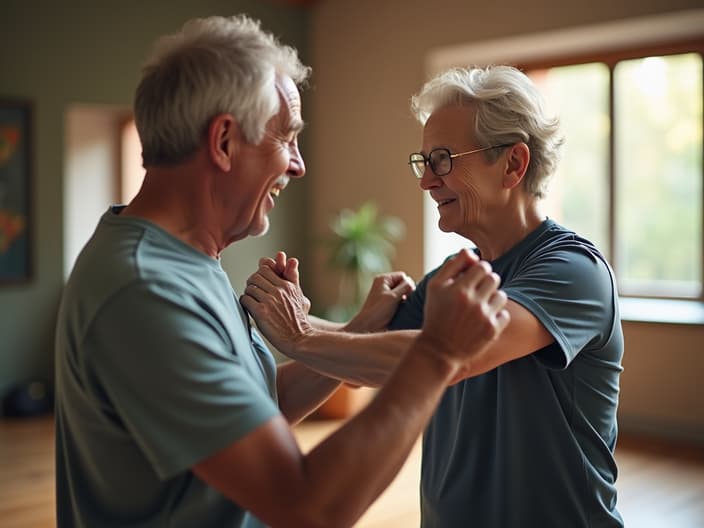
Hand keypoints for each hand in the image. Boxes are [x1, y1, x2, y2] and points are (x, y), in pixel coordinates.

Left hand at [241, 252, 312, 354]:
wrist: (299, 338)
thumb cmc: (298, 320)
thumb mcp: (300, 296)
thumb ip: (293, 278)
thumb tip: (292, 259)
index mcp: (287, 285)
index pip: (265, 269)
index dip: (259, 276)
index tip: (259, 284)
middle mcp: (279, 290)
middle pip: (255, 276)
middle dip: (252, 283)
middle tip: (253, 292)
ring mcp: (270, 301)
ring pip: (249, 287)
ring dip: (248, 294)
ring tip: (252, 301)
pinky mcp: (261, 312)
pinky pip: (245, 299)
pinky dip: (245, 303)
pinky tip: (250, 308)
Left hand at [344, 272, 415, 332]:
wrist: (369, 326)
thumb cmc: (378, 311)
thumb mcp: (393, 296)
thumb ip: (405, 287)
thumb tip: (411, 282)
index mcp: (383, 279)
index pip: (402, 276)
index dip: (407, 285)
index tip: (406, 296)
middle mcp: (384, 284)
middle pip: (403, 284)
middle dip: (406, 292)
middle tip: (403, 302)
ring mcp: (385, 294)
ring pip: (402, 293)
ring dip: (405, 299)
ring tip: (401, 307)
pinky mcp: (387, 303)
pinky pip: (399, 300)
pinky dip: (402, 304)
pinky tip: (400, 311)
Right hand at [417, 249, 509, 372]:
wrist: (438, 351)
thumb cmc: (436, 314)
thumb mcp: (435, 287)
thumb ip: (453, 266)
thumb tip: (472, 254)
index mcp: (458, 289)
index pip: (482, 266)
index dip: (477, 271)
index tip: (470, 280)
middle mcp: (473, 302)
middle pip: (494, 278)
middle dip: (485, 283)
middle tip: (475, 293)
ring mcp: (484, 317)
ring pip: (501, 295)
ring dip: (492, 299)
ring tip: (479, 307)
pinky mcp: (492, 331)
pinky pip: (504, 314)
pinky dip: (496, 316)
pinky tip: (482, 321)